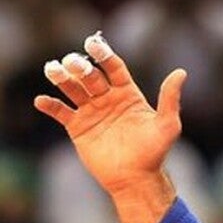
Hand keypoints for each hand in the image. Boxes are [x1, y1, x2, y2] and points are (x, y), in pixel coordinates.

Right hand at [34, 33, 184, 222]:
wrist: (135, 178)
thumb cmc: (154, 152)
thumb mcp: (167, 125)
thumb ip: (170, 99)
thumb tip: (181, 72)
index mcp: (127, 93)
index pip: (114, 68)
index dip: (103, 54)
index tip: (92, 43)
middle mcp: (107, 98)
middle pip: (90, 76)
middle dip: (80, 67)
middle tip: (74, 63)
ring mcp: (91, 111)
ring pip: (72, 89)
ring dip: (61, 78)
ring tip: (52, 70)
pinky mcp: (77, 127)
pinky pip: (60, 112)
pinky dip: (49, 105)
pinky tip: (41, 101)